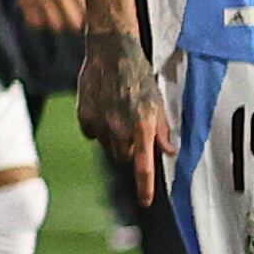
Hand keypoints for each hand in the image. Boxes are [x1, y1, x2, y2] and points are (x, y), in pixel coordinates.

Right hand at [77, 31, 166, 207]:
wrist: (111, 52)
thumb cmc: (139, 75)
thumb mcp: (158, 102)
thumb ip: (162, 130)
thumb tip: (169, 152)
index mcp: (144, 126)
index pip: (144, 166)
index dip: (145, 187)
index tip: (146, 202)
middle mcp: (121, 128)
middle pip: (124, 157)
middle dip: (130, 150)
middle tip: (133, 130)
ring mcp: (101, 123)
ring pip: (107, 147)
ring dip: (114, 139)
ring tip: (118, 114)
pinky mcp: (84, 116)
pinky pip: (92, 134)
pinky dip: (98, 128)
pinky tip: (103, 109)